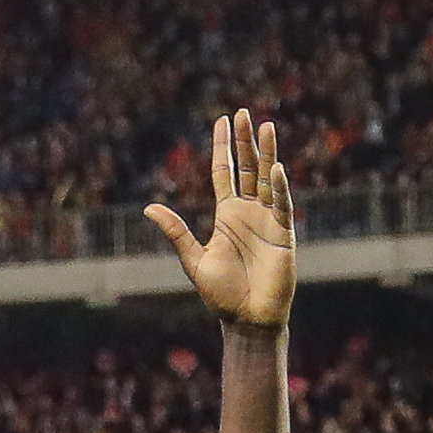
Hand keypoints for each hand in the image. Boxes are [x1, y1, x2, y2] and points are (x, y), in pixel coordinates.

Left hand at [146, 108, 298, 330]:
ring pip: (268, 179)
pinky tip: (275, 168)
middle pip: (248, 168)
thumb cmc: (221, 294)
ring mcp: (268, 221)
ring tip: (266, 126)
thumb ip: (175, 231)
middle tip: (244, 112)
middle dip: (245, 141)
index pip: (225, 172)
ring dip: (266, 153)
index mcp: (227, 215)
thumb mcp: (193, 259)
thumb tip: (148, 207)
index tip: (222, 120)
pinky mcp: (283, 235)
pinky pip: (281, 206)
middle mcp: (249, 212)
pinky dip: (280, 187)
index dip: (224, 147)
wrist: (246, 319)